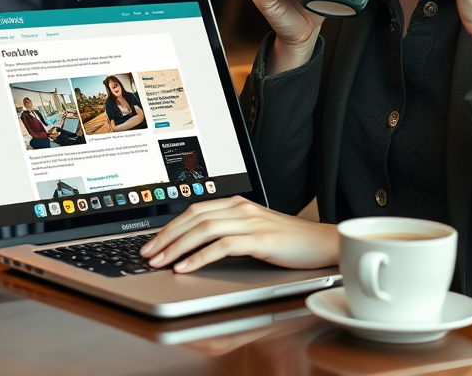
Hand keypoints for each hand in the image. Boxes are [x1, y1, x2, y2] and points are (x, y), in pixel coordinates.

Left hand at [139, 196, 337, 272]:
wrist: (324, 242)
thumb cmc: (290, 241)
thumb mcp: (255, 231)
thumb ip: (230, 232)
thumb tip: (196, 247)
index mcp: (238, 204)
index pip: (194, 209)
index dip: (169, 225)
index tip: (152, 242)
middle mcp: (241, 208)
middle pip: (193, 217)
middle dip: (165, 236)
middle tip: (147, 253)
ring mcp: (251, 222)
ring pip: (203, 230)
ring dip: (177, 247)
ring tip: (161, 262)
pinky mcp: (261, 240)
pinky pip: (222, 246)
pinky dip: (199, 257)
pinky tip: (186, 268)